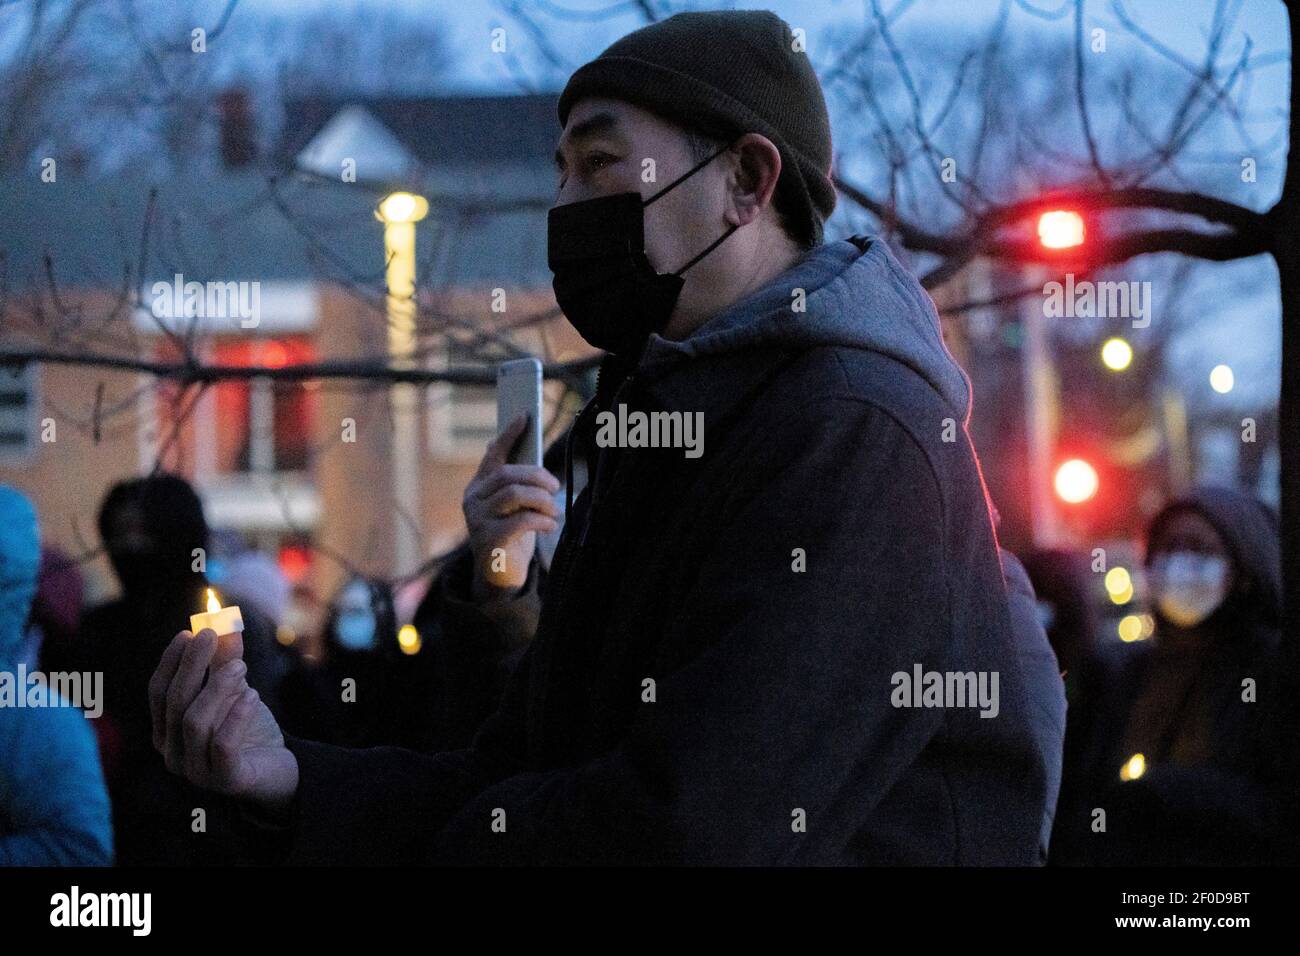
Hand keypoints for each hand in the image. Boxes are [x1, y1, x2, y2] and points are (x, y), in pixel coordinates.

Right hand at [149, 629, 298, 812]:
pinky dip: (236, 716)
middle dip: (191, 665)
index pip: (158, 692)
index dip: (171, 661)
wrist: (278, 768)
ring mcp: (196, 771)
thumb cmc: (248, 729)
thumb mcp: (236, 690)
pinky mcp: (225, 780)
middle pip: (174, 704)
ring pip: (195, 723)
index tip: (188, 632)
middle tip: (212, 636)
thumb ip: (226, 661)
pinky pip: (222, 745)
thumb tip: (224, 623)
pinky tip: (253, 695)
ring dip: (217, 687)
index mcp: (167, 731)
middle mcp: (173, 753)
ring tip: (242, 666)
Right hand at [463, 414, 560, 598]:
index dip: (509, 434)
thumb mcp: (511, 507)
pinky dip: (541, 520)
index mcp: (478, 487)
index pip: (493, 455)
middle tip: (556, 487)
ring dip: (542, 500)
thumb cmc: (510, 536)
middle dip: (537, 476)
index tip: (525, 415)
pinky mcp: (488, 540)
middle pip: (507, 474)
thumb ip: (513, 483)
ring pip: (514, 494)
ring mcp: (477, 520)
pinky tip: (550, 526)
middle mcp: (472, 500)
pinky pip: (520, 520)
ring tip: (554, 511)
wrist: (499, 577)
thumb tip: (518, 450)